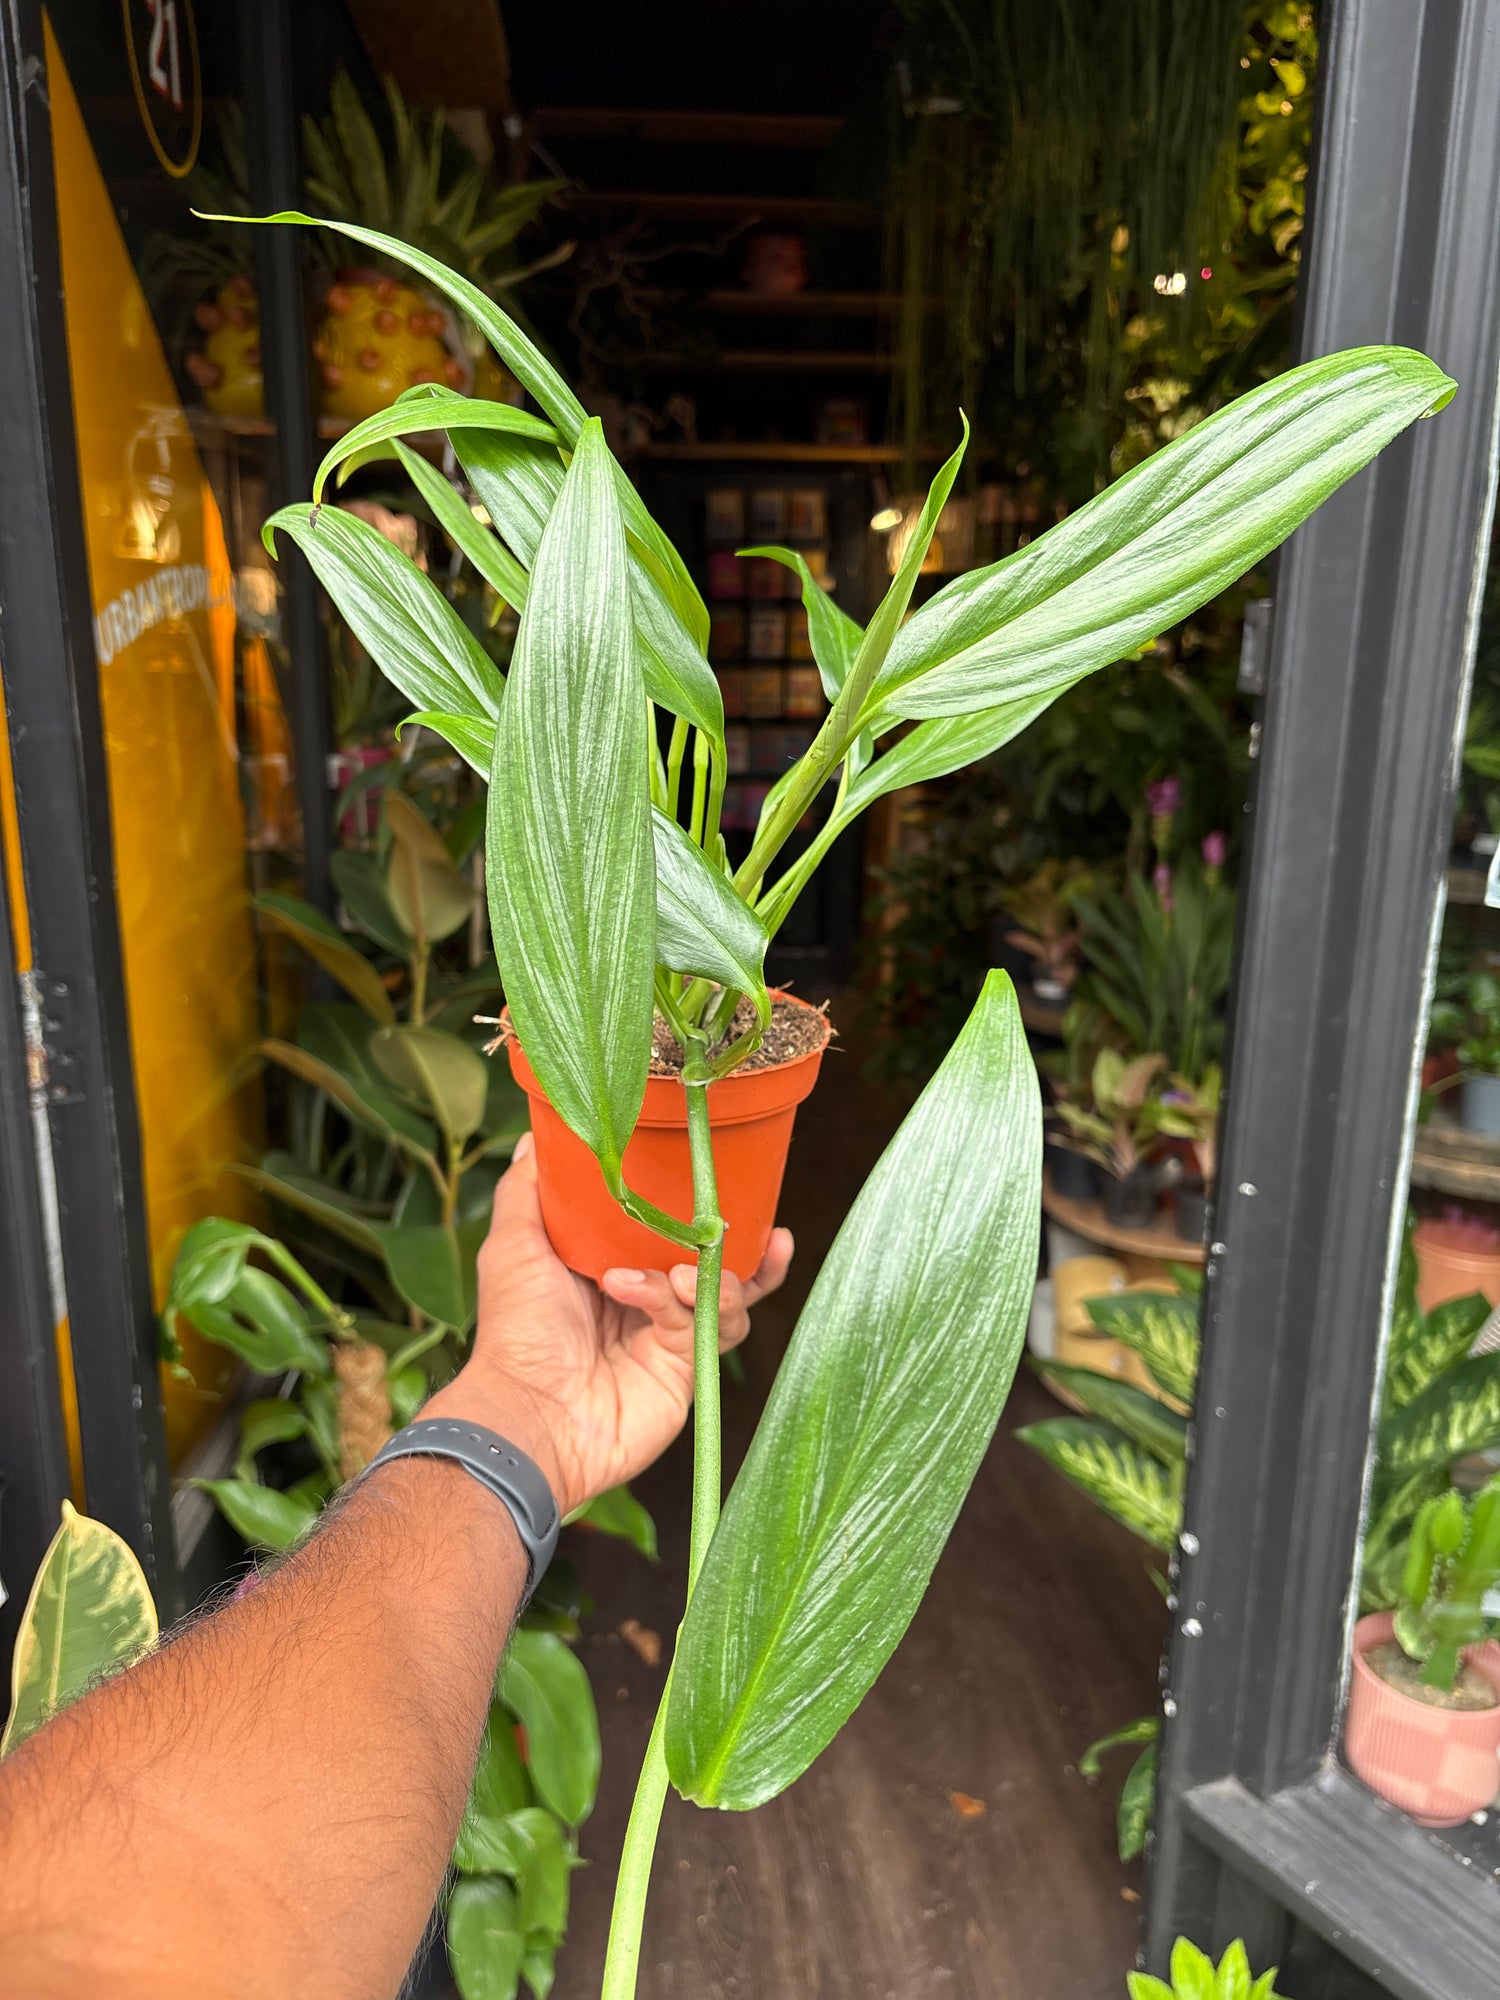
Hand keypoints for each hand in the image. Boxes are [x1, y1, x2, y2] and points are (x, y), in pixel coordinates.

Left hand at [425, 1133, 792, 1515]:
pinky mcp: (685, 1372)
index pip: (669, 1233)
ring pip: (726, 1298)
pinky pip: (707, 1327)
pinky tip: (659, 1292)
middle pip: (714, 1267)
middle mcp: (646, 1304)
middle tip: (765, 1232)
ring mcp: (668, 1341)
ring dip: (715, 1277)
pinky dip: (683, 1302)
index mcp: (611, 1269)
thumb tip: (537, 1137)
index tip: (728, 1180)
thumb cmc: (516, 1329)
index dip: (701, 1212)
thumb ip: (528, 1189)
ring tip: (686, 1273)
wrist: (530, 1413)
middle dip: (741, 1250)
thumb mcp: (514, 1243)